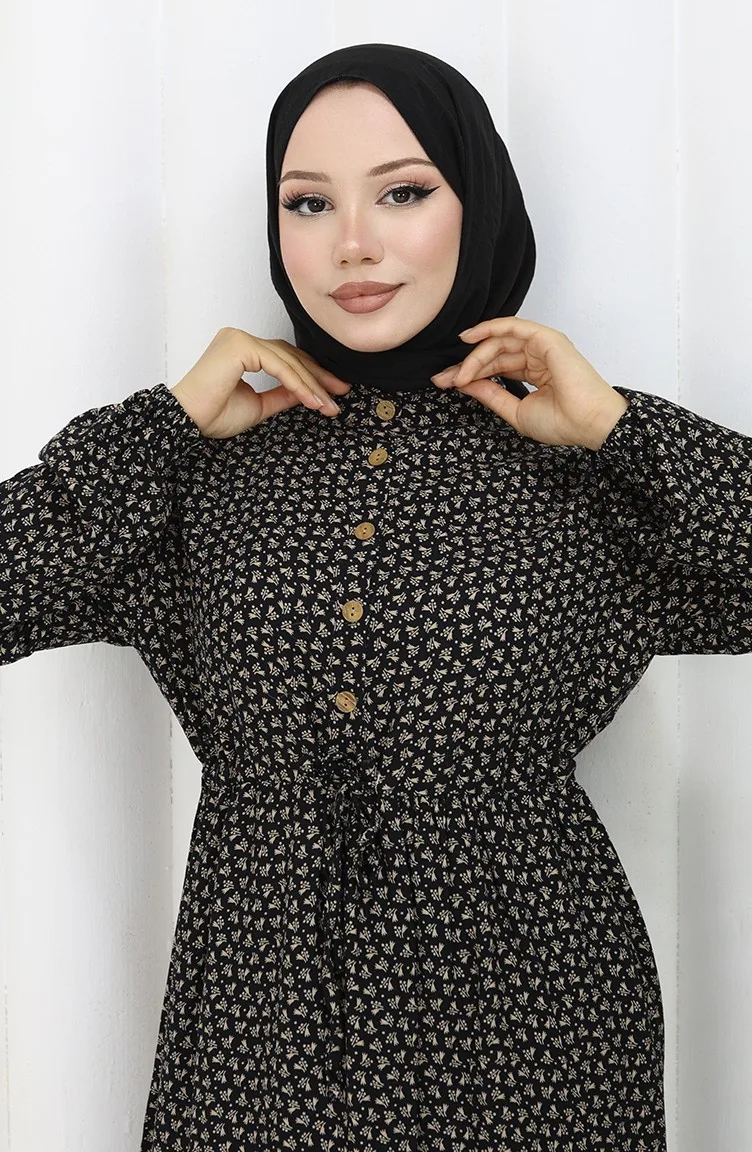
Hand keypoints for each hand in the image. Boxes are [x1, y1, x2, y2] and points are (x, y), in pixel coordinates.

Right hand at [171, 328, 350, 438]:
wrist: (185, 421)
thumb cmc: (212, 415)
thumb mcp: (258, 406)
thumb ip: (282, 396)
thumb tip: (310, 393)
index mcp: (241, 350)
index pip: (284, 358)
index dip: (309, 375)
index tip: (331, 394)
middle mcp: (240, 339)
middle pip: (289, 355)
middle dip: (318, 376)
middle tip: (340, 393)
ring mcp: (239, 339)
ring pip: (287, 360)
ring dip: (311, 384)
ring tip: (328, 405)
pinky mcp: (239, 346)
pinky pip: (278, 365)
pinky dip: (297, 383)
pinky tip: (312, 400)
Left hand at [430, 316, 628, 450]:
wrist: (587, 424)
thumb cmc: (562, 422)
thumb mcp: (515, 410)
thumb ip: (491, 394)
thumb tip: (465, 383)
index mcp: (534, 372)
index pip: (496, 367)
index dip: (470, 373)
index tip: (446, 383)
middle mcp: (538, 356)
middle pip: (494, 353)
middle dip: (467, 364)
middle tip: (445, 377)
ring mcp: (543, 346)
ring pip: (500, 341)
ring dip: (476, 354)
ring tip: (459, 372)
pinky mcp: (547, 339)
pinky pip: (514, 326)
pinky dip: (491, 328)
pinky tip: (471, 337)